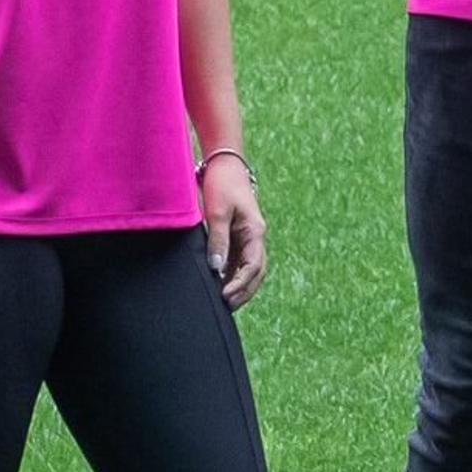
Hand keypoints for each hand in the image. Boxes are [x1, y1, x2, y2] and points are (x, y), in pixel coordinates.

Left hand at [200, 151, 266, 307]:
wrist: (223, 164)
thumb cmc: (222, 185)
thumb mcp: (217, 212)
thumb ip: (218, 241)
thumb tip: (216, 268)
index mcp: (255, 231)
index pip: (253, 266)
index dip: (241, 284)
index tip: (225, 296)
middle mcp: (255, 237)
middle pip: (256, 272)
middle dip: (244, 291)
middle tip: (226, 307)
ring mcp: (248, 237)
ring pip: (249, 268)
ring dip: (239, 285)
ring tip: (224, 302)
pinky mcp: (238, 235)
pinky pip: (238, 260)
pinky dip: (232, 274)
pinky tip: (220, 284)